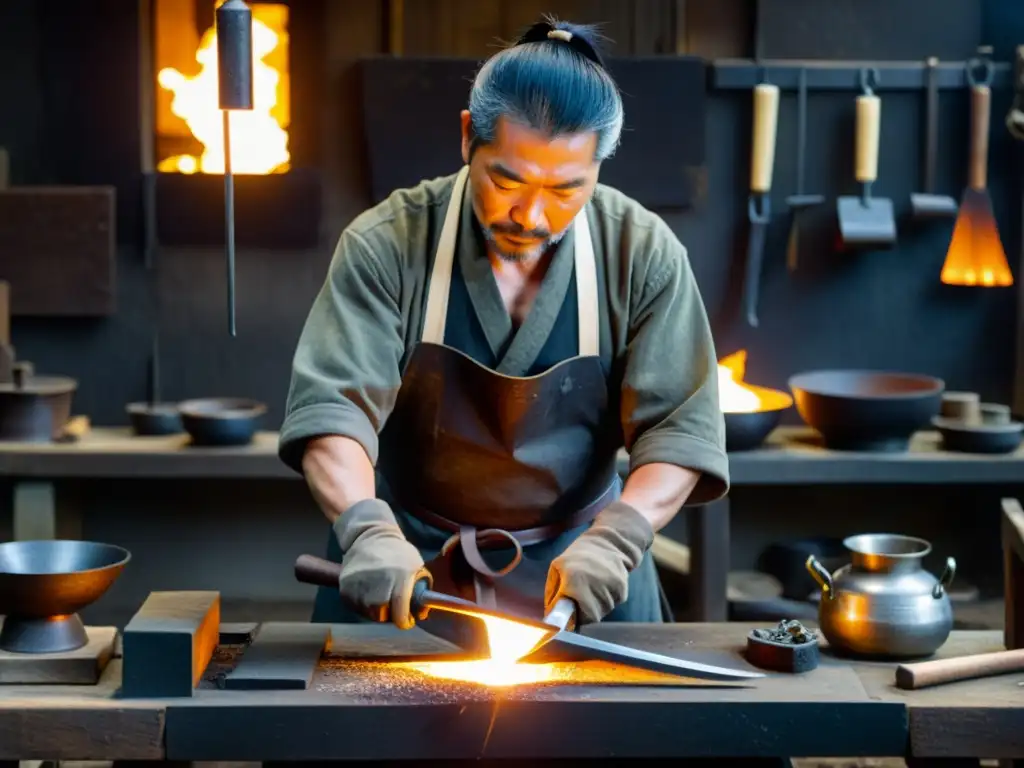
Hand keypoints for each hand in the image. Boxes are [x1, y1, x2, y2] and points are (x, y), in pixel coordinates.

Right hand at [333, 499, 431, 629]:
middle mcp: (378, 582)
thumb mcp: (416, 566)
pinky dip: (363, 605)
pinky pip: (355, 606)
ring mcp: (358, 585)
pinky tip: (368, 592)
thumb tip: (421, 613)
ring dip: (375, 610)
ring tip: (380, 596)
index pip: (400, 611)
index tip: (406, 620)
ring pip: (367, 612)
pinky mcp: (345, 587)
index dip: (404, 620)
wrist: (369, 537)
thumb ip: (421, 590)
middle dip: (389, 614)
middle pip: (382, 615)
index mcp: (400, 577)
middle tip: (392, 607)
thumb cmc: (397, 553)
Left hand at [544, 501, 653, 623]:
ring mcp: (611, 587)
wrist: (607, 542)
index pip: (578, 617)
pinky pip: (613, 603)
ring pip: (603, 611)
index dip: (574, 621)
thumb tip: (551, 614)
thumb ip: (553, 592)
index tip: (569, 619)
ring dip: (596, 605)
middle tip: (579, 600)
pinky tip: (602, 584)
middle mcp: (595, 585)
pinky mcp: (622, 588)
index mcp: (575, 579)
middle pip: (592, 616)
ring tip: (591, 588)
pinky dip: (607, 598)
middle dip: (584, 612)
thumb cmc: (577, 555)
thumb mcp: (557, 567)